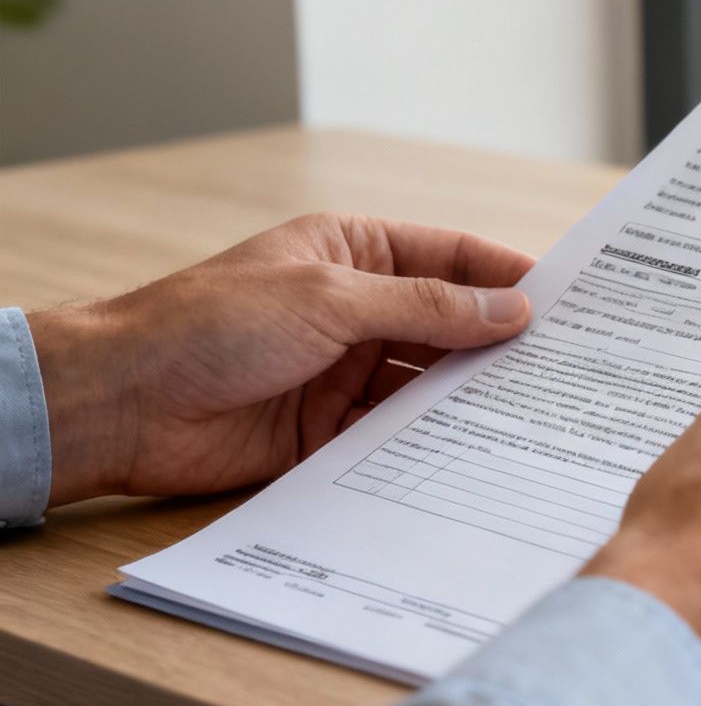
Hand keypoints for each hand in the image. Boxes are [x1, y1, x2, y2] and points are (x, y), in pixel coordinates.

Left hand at [28, 213, 534, 504]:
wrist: (124, 403)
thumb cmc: (209, 325)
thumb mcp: (330, 301)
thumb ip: (426, 307)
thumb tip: (511, 309)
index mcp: (353, 254)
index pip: (451, 257)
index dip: (509, 275)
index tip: (571, 300)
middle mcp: (356, 310)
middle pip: (449, 324)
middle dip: (501, 343)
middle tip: (569, 365)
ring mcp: (345, 372)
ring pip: (430, 383)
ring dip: (472, 397)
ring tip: (537, 411)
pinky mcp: (332, 431)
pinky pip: (399, 435)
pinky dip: (435, 442)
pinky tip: (478, 451)